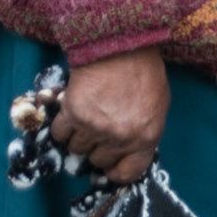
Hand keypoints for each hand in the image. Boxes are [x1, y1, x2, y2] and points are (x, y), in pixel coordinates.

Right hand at [50, 47, 169, 183]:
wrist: (120, 43)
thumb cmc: (143, 71)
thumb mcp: (157, 106)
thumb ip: (143, 132)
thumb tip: (128, 150)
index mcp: (146, 137)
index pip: (128, 172)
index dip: (115, 171)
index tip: (109, 166)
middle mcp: (121, 138)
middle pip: (98, 160)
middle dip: (96, 148)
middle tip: (96, 131)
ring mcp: (96, 127)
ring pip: (76, 148)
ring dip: (77, 136)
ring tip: (83, 117)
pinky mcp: (73, 113)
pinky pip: (60, 133)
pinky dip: (61, 126)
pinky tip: (69, 113)